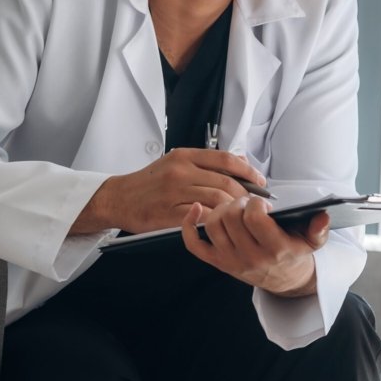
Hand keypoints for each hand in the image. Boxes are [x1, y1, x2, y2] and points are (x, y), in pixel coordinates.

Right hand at [72, 148, 265, 234]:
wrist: (119, 198)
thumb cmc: (150, 182)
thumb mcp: (177, 162)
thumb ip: (206, 162)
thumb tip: (241, 161)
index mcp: (185, 156)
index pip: (226, 160)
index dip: (248, 171)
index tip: (261, 181)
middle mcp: (180, 171)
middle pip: (225, 181)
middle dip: (246, 195)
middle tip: (256, 204)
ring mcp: (174, 192)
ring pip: (216, 200)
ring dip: (234, 209)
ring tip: (243, 216)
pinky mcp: (168, 213)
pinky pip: (200, 217)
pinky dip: (216, 220)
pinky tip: (223, 224)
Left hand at [181, 199, 330, 295]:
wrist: (284, 280)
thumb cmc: (295, 253)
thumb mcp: (313, 242)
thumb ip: (319, 229)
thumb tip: (323, 216)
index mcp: (274, 249)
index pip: (254, 218)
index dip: (255, 204)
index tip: (262, 204)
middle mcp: (250, 257)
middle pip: (230, 218)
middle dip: (237, 203)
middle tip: (246, 204)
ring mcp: (231, 261)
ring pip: (212, 225)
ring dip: (220, 210)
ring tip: (234, 209)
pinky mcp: (217, 263)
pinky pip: (194, 245)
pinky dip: (189, 225)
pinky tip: (196, 209)